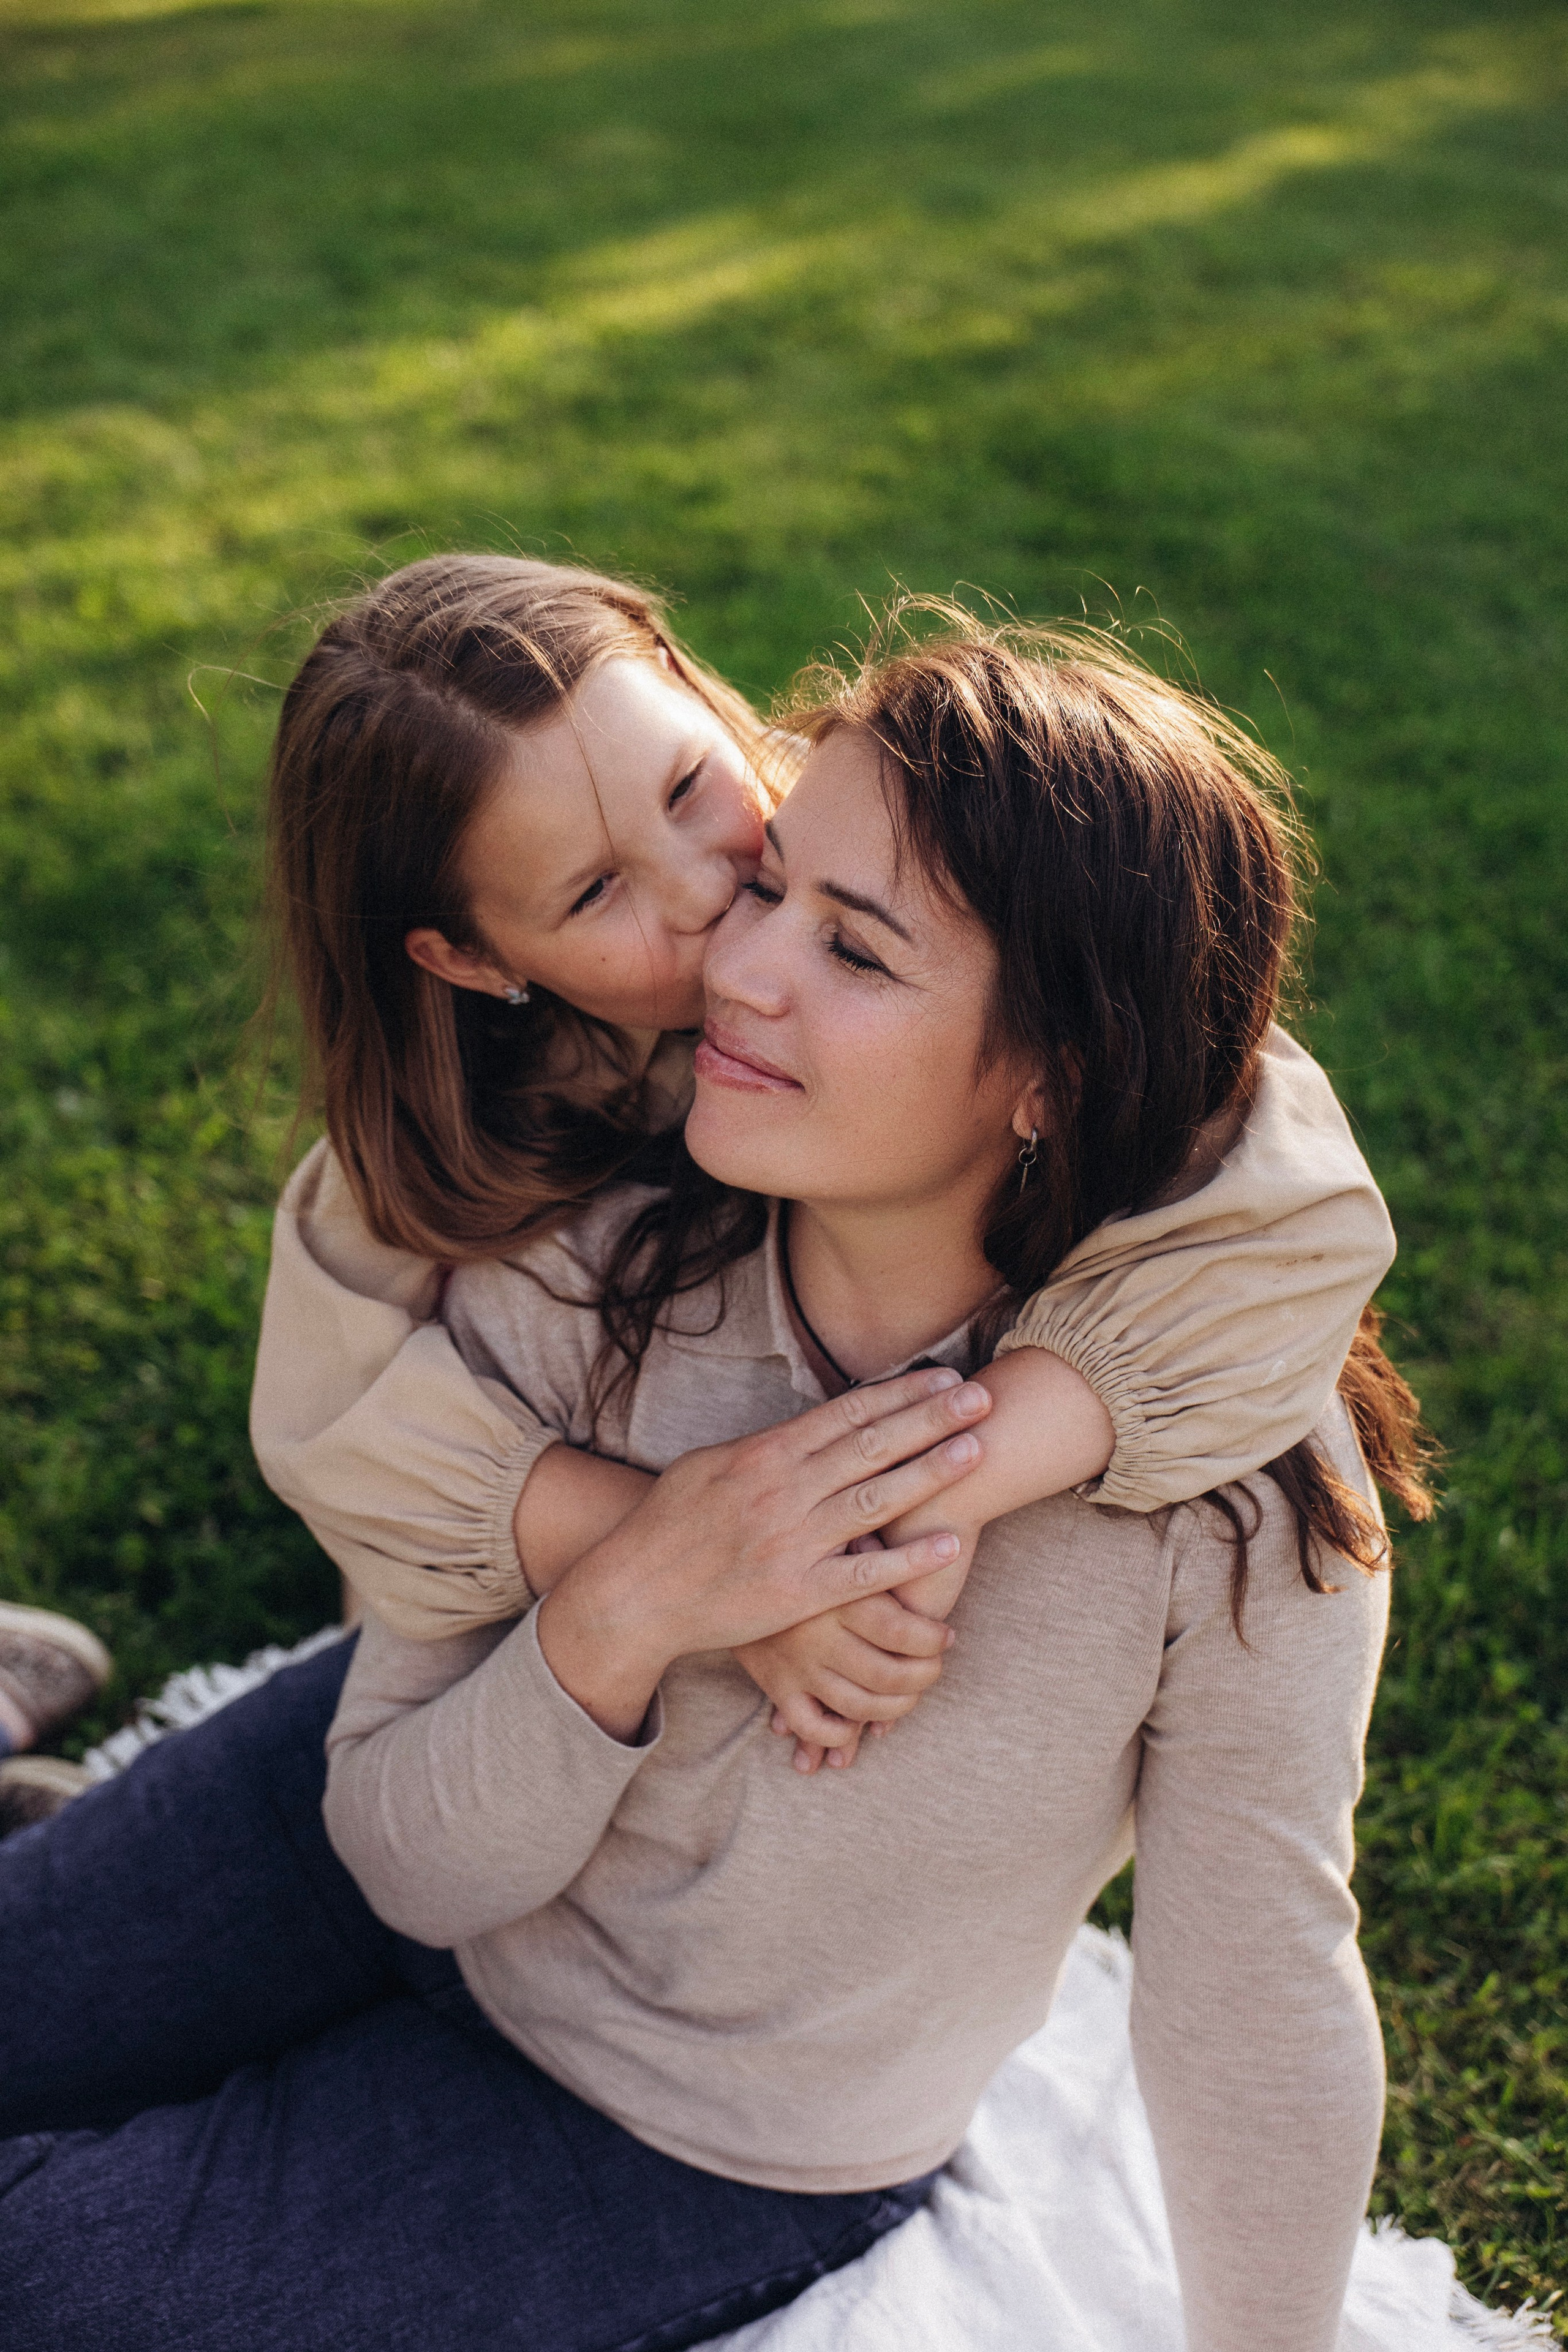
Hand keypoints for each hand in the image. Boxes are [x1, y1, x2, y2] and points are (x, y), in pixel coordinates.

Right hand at [537, 1367, 992, 1738]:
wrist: (635, 1593)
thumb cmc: (669, 1526)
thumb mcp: (708, 1466)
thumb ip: (763, 1448)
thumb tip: (807, 1427)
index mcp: (764, 1454)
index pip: (847, 1413)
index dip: (901, 1393)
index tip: (943, 1377)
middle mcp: (783, 1491)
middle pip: (871, 1446)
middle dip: (931, 1419)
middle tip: (980, 1397)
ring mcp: (792, 1542)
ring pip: (876, 1499)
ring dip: (930, 1473)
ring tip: (977, 1450)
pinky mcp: (797, 1594)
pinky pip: (863, 1572)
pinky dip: (908, 1557)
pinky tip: (949, 1543)